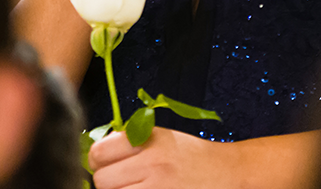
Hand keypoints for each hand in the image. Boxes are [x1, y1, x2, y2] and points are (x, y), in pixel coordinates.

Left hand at [89, 129, 231, 188]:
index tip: (104, 164)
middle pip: (102, 180)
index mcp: (147, 140)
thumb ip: (129, 141)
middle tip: (120, 181)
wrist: (224, 172)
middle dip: (106, 182)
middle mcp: (151, 164)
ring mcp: (157, 188)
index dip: (97, 160)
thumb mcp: (161, 136)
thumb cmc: (190, 155)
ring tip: (133, 188)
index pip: (99, 152)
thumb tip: (96, 154)